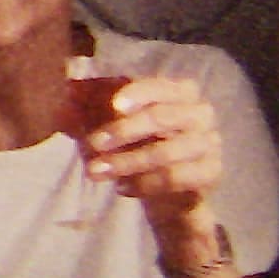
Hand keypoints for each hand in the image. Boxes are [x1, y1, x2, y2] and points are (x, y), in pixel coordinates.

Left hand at [83, 76, 220, 228]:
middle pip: (161, 117)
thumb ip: (88, 103)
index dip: (137, 93)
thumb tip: (67, 88)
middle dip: (122, 131)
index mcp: (178, 91)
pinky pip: (176, 178)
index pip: (158, 86)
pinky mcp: (211, 173)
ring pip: (166, 152)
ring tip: (95, 171)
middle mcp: (200, 113)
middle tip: (92, 144)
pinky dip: (145, 183)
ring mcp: (210, 143)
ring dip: (125, 162)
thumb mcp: (105, 122)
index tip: (113, 105)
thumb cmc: (132, 144)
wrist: (161, 191)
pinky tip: (122, 188)